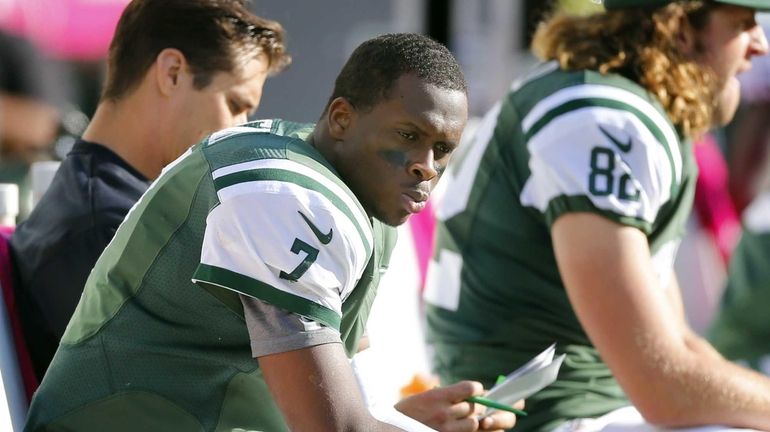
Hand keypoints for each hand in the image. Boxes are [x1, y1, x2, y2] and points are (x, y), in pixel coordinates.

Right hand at [394, 380, 519, 431]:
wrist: (392, 429)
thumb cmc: (408, 412)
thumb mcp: (424, 398)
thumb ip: (445, 396)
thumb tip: (471, 393)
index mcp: (437, 397)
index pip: (470, 389)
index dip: (477, 389)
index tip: (477, 390)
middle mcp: (443, 412)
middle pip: (475, 406)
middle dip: (478, 405)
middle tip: (477, 405)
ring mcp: (446, 429)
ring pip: (474, 423)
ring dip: (473, 420)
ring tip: (467, 419)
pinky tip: (468, 427)